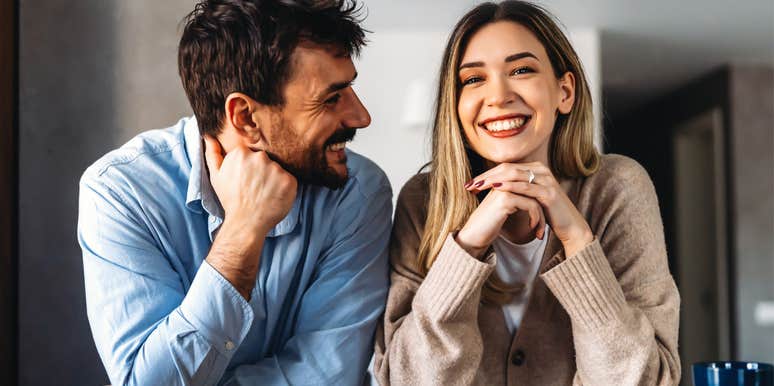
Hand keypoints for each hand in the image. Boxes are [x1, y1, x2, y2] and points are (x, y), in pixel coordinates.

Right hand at [202, 135, 296, 298]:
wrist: (246, 223)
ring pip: (278, 169)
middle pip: (266, 159)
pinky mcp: (289, 180)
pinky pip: (289, 179)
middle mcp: (260, 157)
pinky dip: (284, 188)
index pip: (252, 153)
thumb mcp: (216, 176)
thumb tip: (208, 136)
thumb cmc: (230, 199)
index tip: (246, 178)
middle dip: (262, 171)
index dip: (250, 167)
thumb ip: (212, 154)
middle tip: (256, 187)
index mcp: (242, 153)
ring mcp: (276, 169)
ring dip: (274, 179)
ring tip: (264, 193)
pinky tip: (274, 197)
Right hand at [456, 185, 546, 258]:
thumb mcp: (506, 209)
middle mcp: (503, 181)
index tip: (543, 217)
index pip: (530, 185)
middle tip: (546, 224)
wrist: (473, 236)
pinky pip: (531, 205)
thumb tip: (538, 200)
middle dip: (543, 208)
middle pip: (534, 189)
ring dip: (541, 216)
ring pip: (535, 197)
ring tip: (540, 231)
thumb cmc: (489, 225)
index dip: (539, 200)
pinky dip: (535, 218)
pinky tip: (532, 229)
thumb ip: (518, 199)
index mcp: (503, 180)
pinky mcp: (505, 199)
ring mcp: (504, 189)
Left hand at [467, 162, 593, 256]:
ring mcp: (546, 180)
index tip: (471, 183)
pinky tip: (497, 188)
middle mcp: (541, 170)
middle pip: (507, 168)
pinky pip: (526, 187)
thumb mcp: (529, 197)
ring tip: (478, 185)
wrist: (570, 226)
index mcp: (535, 168)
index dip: (487, 174)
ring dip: (493, 180)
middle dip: (487, 176)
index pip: (505, 167)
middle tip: (470, 184)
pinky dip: (510, 186)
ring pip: (514, 175)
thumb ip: (516, 188)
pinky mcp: (548, 192)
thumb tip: (493, 185)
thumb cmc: (547, 212)